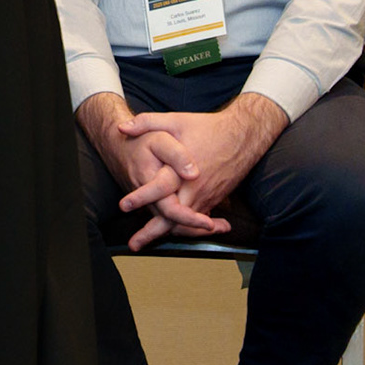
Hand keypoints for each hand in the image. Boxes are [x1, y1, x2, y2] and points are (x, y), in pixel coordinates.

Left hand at [77, 93, 229, 249]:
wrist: (243, 136)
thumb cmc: (208, 128)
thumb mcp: (176, 120)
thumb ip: (147, 123)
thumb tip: (121, 127)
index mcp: (184, 171)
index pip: (160, 190)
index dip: (141, 198)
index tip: (124, 205)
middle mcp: (196, 189)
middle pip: (173, 218)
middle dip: (152, 233)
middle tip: (134, 245)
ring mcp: (206, 197)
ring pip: (185, 224)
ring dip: (165, 233)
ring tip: (145, 242)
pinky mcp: (213, 200)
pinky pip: (197, 221)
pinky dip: (184, 229)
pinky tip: (171, 233)